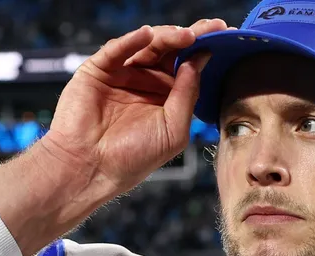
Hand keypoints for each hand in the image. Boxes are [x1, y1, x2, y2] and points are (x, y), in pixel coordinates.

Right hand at [40, 19, 228, 202]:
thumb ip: (187, 94)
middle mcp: (145, 83)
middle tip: (210, 28)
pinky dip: (132, 41)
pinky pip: (117, 50)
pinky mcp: (98, 70)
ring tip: (185, 35)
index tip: (223, 36)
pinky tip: (148, 35)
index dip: (203, 52)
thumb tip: (199, 60)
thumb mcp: (174, 128)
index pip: (187, 68)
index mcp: (166, 98)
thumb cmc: (134, 158)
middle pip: (170, 51)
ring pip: (147, 46)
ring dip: (167, 37)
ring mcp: (122, 75)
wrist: (92, 168)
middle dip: (191, 37)